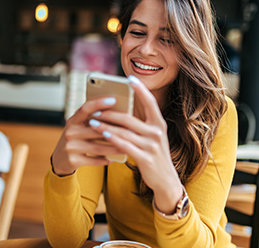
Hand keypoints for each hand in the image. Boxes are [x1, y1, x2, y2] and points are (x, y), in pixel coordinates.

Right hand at [51, 97, 125, 175]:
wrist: (60, 160)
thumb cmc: (76, 140)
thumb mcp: (79, 127)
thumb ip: (93, 121)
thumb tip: (118, 113)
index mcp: (73, 120)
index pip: (85, 108)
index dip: (99, 103)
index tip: (113, 99)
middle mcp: (70, 132)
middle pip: (95, 130)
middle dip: (114, 131)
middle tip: (130, 130)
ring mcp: (70, 147)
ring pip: (98, 147)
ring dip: (114, 148)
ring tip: (127, 147)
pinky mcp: (73, 161)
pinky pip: (94, 160)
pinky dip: (105, 160)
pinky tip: (114, 160)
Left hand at [88, 76, 182, 213]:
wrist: (166, 180)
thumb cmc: (154, 154)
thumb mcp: (153, 136)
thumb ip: (142, 123)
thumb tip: (124, 108)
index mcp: (159, 123)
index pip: (150, 102)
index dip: (140, 89)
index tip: (130, 78)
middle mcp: (157, 132)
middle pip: (130, 118)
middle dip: (110, 112)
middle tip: (96, 108)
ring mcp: (152, 145)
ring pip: (124, 132)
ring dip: (106, 126)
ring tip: (92, 121)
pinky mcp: (145, 158)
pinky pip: (125, 146)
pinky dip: (112, 139)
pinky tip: (102, 134)